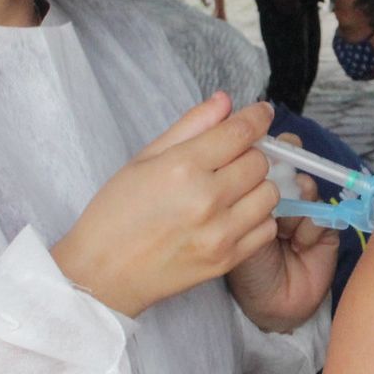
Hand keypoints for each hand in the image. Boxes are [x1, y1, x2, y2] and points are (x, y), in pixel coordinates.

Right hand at [52, 95, 279, 317]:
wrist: (103, 273)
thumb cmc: (116, 212)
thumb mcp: (144, 159)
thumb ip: (190, 126)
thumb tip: (226, 100)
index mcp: (182, 167)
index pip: (240, 131)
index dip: (257, 117)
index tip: (262, 113)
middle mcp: (206, 198)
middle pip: (260, 162)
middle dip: (251, 153)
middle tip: (232, 159)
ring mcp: (220, 232)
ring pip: (270, 194)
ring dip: (257, 186)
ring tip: (233, 189)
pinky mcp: (227, 259)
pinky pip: (267, 228)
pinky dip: (258, 217)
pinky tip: (235, 215)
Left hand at [226, 135, 337, 332]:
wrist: (268, 305)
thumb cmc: (240, 269)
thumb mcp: (225, 224)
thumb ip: (231, 187)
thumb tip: (243, 147)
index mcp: (248, 190)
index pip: (259, 153)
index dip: (264, 148)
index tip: (261, 150)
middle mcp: (277, 196)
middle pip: (288, 163)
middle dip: (282, 171)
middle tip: (275, 187)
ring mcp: (301, 211)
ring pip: (304, 186)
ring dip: (294, 204)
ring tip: (283, 229)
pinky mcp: (324, 228)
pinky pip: (321, 212)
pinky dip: (309, 227)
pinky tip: (297, 245)